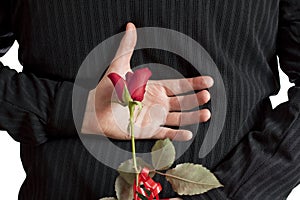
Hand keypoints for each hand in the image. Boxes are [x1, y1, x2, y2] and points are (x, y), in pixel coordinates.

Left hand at [81, 23, 212, 140]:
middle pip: (183, 101)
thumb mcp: (119, 65)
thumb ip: (127, 47)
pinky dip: (176, 135)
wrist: (94, 109)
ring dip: (193, 117)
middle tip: (207, 96)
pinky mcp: (148, 130)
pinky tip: (188, 134)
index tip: (209, 81)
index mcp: (155, 88)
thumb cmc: (107, 87)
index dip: (194, 83)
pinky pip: (165, 134)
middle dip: (196, 99)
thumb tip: (130, 26)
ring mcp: (155, 117)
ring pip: (178, 118)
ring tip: (206, 114)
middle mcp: (158, 103)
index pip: (179, 85)